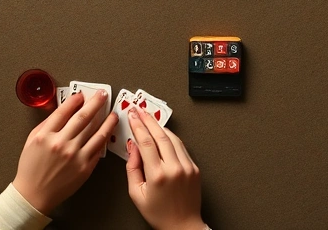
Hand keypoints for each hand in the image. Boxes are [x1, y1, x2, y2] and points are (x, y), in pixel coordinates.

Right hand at [12, 91, 117, 213]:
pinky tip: (108, 131)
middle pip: (83, 117)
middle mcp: (61, 144)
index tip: (82, 95)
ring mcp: (75, 156)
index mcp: (46, 135)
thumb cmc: (31, 168)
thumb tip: (63, 109)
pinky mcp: (84, 167)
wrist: (34, 194)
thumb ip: (47, 123)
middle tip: (103, 95)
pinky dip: (104, 137)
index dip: (75, 100)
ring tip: (113, 113)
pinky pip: (98, 148)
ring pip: (96, 132)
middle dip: (95, 103)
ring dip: (106, 120)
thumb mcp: (32, 140)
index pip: (64, 111)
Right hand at [125, 107, 204, 229]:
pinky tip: (164, 134)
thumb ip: (132, 168)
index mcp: (158, 175)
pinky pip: (182, 147)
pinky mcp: (195, 168)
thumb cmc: (159, 214)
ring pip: (173, 138)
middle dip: (148, 120)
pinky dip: (172, 138)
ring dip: (161, 126)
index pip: (146, 142)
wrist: (183, 225)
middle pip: (160, 136)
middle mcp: (174, 169)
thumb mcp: (136, 194)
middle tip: (140, 110)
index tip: (132, 116)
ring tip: (150, 118)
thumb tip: (132, 147)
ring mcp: (187, 167)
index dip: (137, 126)